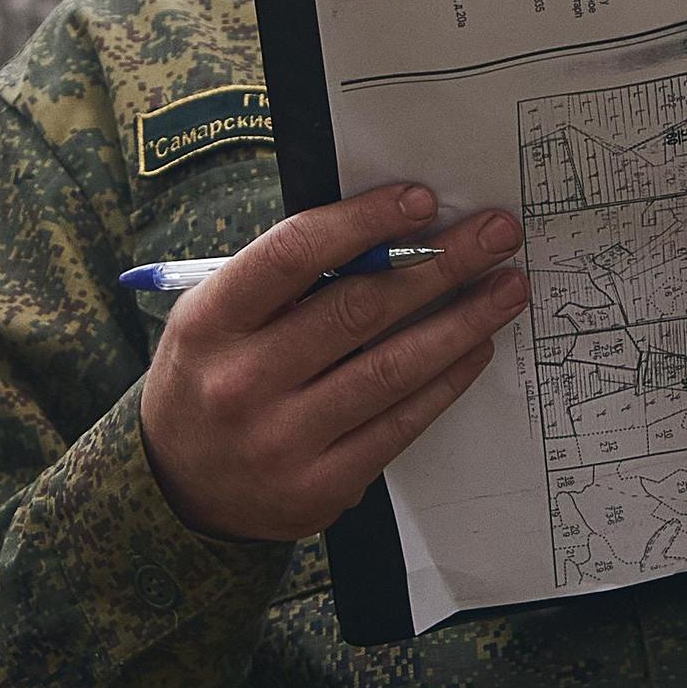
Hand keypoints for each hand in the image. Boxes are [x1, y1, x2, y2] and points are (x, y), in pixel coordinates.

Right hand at [140, 186, 529, 542]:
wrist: (179, 487)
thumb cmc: (212, 377)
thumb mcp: (220, 317)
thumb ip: (288, 281)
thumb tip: (390, 234)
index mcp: (211, 321)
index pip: (293, 254)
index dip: (363, 221)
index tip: (422, 200)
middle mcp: (243, 380)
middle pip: (359, 308)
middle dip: (440, 264)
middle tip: (496, 235)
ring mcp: (283, 439)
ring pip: (392, 369)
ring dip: (461, 322)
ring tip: (507, 289)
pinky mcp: (321, 485)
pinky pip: (400, 423)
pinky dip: (446, 381)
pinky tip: (476, 348)